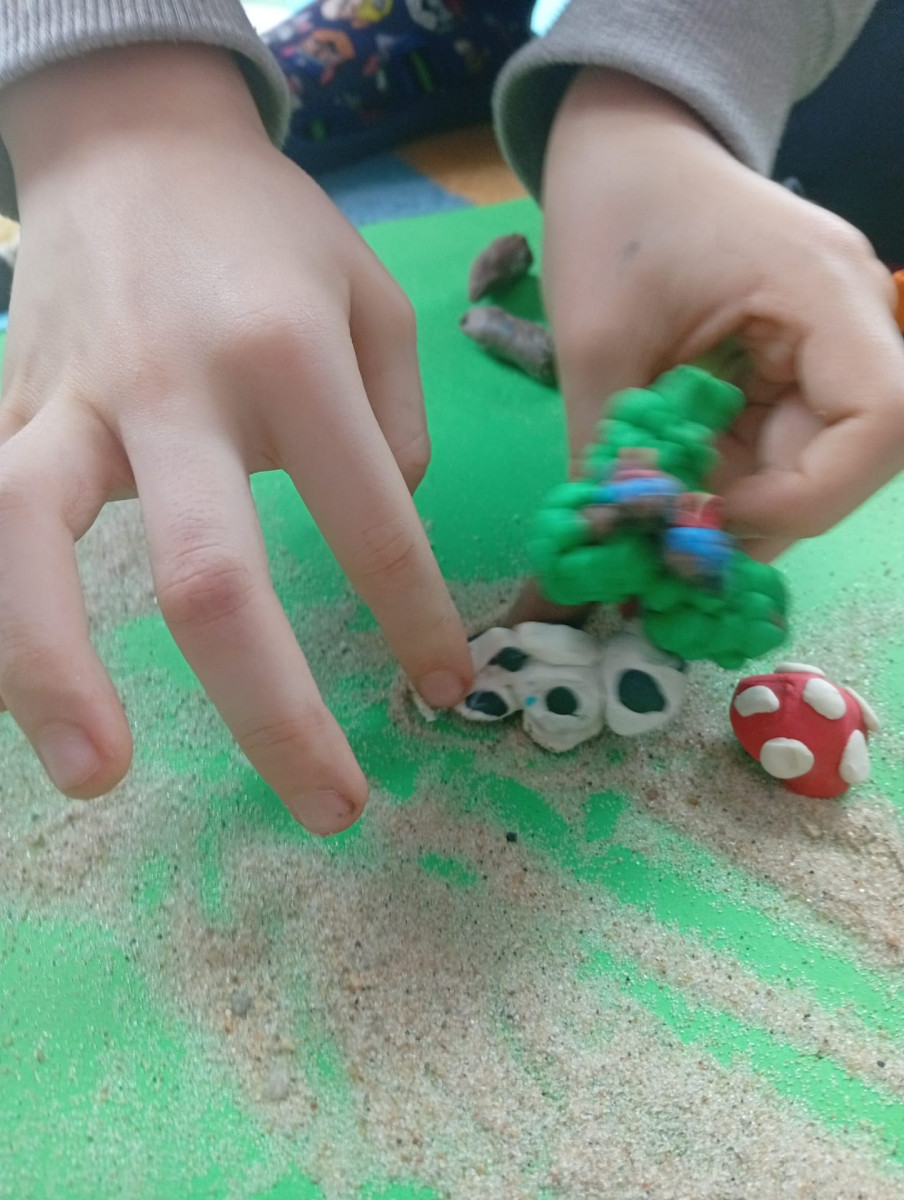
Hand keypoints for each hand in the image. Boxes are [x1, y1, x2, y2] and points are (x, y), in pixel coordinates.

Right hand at [0, 44, 470, 832]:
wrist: (135, 144)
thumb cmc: (271, 236)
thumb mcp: (376, 302)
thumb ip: (398, 428)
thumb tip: (393, 539)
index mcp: (290, 355)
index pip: (372, 523)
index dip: (416, 622)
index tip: (446, 691)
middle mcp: (172, 387)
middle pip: (210, 577)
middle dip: (276, 714)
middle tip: (331, 811)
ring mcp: (69, 400)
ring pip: (33, 544)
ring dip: (56, 677)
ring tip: (99, 782)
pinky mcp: (5, 407)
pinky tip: (26, 698)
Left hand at [541, 69, 903, 561]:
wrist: (627, 151)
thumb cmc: (613, 217)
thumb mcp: (594, 339)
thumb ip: (611, 448)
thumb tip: (613, 548)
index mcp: (822, 291)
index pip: (881, 418)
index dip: (811, 494)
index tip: (714, 515)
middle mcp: (846, 322)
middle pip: (850, 455)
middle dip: (764, 513)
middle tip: (675, 545)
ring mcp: (824, 345)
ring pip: (811, 461)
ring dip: (742, 503)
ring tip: (662, 518)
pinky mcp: (792, 365)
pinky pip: (778, 444)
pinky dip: (729, 479)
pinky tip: (672, 485)